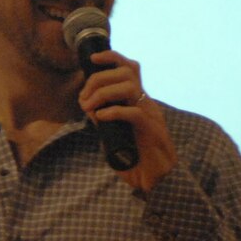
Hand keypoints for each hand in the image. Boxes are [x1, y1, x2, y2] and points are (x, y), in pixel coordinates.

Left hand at [78, 49, 175, 191]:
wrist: (156, 182)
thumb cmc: (136, 160)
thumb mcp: (115, 135)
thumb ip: (105, 120)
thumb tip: (89, 107)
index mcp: (139, 101)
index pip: (130, 68)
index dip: (112, 58)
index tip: (92, 59)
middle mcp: (147, 104)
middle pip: (126, 72)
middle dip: (98, 79)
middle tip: (84, 99)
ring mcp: (151, 116)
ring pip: (129, 87)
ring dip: (103, 93)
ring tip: (89, 108)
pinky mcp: (152, 131)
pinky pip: (133, 113)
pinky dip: (113, 111)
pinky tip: (100, 118)